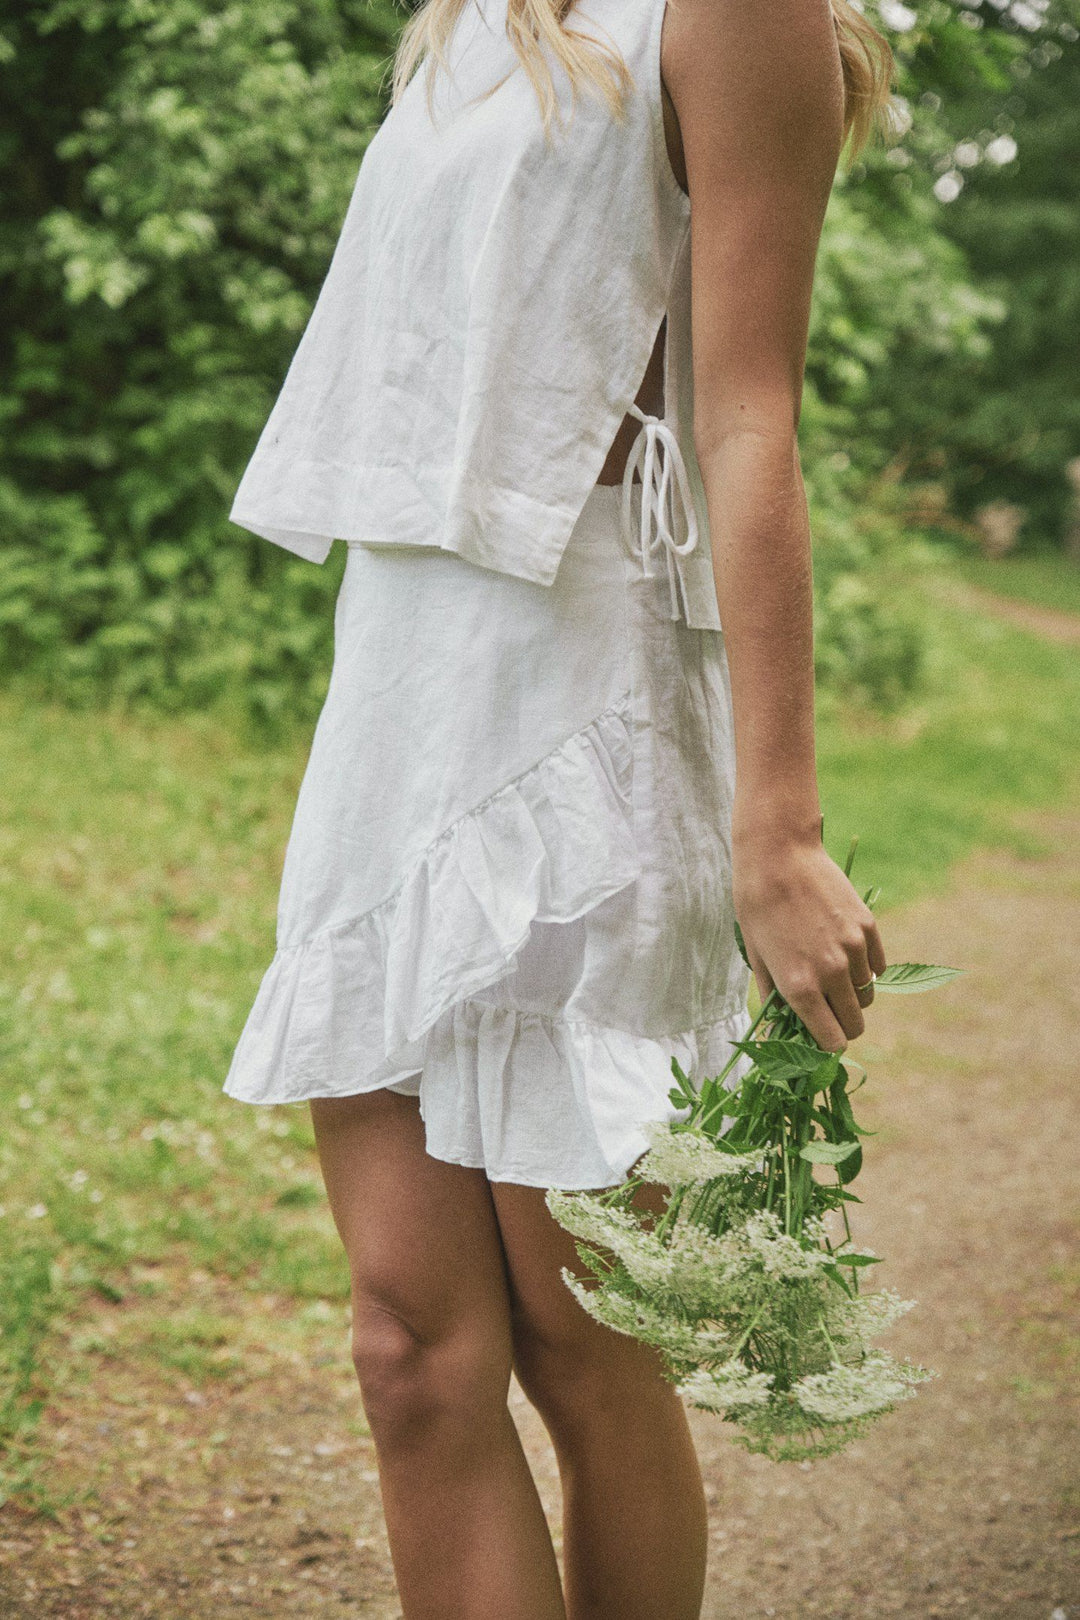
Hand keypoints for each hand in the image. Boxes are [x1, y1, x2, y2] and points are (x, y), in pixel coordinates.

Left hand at [733, 833, 886, 1052]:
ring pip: (867, 995)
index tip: (819, 1036)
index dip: (826, 1044)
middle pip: (855, 1024)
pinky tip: (845, 954)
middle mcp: (832, 974)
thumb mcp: (756, 956)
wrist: (778, 855)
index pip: (832, 1042)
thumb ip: (773, 996)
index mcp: (800, 987)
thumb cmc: (756, 906)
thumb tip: (780, 1028)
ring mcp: (853, 950)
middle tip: (827, 1011)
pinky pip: (878, 967)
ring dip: (853, 995)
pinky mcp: (868, 928)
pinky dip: (866, 969)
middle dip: (842, 1024)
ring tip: (831, 975)